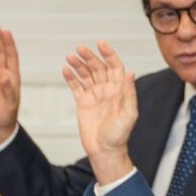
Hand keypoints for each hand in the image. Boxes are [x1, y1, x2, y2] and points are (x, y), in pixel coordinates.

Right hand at [59, 41, 139, 184]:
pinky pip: (76, 87)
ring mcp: (94, 96)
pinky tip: (65, 70)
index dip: (109, 54)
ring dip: (78, 65)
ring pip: (86, 75)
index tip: (100, 44)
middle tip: (80, 48)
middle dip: (89, 57)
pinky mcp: (83, 103)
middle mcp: (107, 90)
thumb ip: (128, 93)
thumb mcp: (128, 114)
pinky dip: (71, 78)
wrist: (104, 151)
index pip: (114, 67)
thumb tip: (130, 73)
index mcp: (119, 90)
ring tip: (70, 57)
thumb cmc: (119, 135)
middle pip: (98, 68)